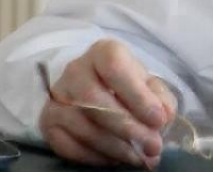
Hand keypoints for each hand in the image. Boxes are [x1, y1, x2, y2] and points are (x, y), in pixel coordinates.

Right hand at [38, 39, 177, 167]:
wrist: (96, 89)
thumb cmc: (127, 85)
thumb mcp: (149, 84)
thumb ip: (160, 98)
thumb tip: (164, 116)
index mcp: (103, 52)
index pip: (115, 68)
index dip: (137, 95)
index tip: (158, 120)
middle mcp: (75, 71)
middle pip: (95, 100)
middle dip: (128, 128)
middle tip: (152, 147)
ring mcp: (57, 97)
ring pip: (83, 127)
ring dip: (115, 148)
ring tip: (139, 158)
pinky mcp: (48, 122)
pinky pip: (68, 146)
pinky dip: (95, 157)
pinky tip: (115, 160)